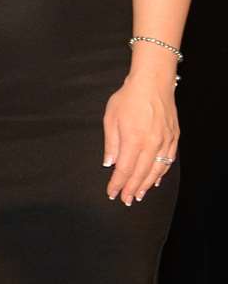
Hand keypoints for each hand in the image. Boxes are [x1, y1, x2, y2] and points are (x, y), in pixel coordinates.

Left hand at [103, 71, 178, 205]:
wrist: (152, 83)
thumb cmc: (128, 98)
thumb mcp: (110, 118)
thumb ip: (111, 144)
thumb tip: (109, 164)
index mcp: (133, 140)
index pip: (124, 169)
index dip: (118, 184)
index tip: (112, 193)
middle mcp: (151, 144)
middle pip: (140, 173)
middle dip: (132, 189)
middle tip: (126, 200)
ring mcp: (165, 141)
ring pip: (156, 170)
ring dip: (146, 185)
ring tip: (139, 195)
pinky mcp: (173, 138)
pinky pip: (167, 160)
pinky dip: (161, 172)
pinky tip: (155, 180)